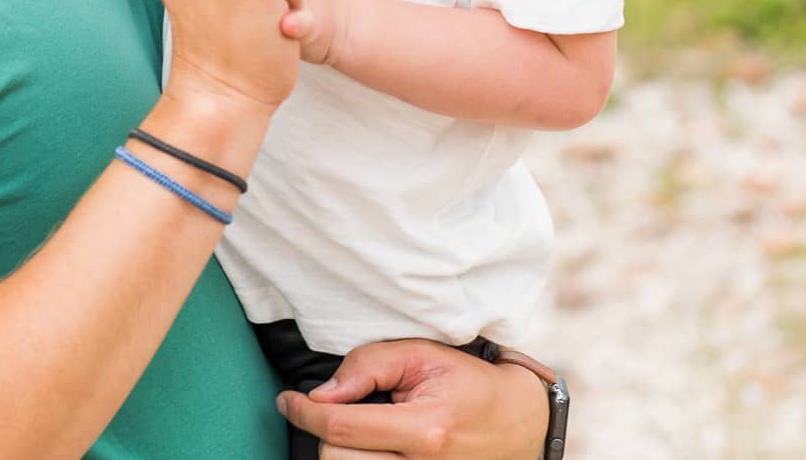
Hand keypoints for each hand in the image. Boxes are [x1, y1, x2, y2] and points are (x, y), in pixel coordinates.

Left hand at [279, 339, 549, 458]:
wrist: (517, 423)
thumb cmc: (467, 384)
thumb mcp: (423, 356)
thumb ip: (369, 365)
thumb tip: (323, 394)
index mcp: (425, 429)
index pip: (342, 429)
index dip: (303, 413)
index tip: (288, 400)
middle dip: (324, 433)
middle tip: (332, 411)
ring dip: (340, 451)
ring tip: (354, 430)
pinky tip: (364, 447)